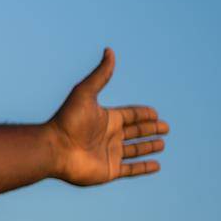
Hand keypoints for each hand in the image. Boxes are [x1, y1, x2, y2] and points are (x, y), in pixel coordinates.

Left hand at [47, 48, 169, 185]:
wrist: (54, 148)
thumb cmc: (68, 121)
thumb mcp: (85, 93)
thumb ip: (101, 74)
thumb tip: (109, 50)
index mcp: (106, 118)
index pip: (130, 115)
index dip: (143, 114)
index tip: (156, 113)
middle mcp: (108, 136)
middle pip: (134, 131)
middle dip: (150, 129)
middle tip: (166, 128)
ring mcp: (109, 153)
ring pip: (134, 150)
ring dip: (148, 146)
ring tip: (162, 144)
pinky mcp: (109, 170)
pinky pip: (131, 170)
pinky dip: (144, 167)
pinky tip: (156, 164)